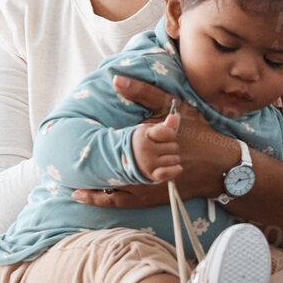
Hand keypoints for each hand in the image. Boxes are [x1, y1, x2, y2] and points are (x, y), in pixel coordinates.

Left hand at [72, 75, 238, 207]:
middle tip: (61, 172)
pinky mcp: (152, 197)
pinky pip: (123, 204)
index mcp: (144, 146)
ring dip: (92, 192)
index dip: (86, 151)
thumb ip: (144, 93)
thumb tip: (117, 78)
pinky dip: (106, 201)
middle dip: (84, 174)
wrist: (221, 165)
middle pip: (106, 175)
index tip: (67, 149)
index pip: (108, 150)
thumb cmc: (198, 133)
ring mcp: (147, 188)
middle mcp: (143, 171)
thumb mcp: (173, 107)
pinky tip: (92, 197)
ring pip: (111, 195)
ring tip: (72, 188)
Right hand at [131, 110, 181, 182]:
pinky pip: (169, 172)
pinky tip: (176, 167)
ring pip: (175, 159)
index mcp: (144, 136)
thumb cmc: (144, 142)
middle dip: (171, 147)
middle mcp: (145, 149)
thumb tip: (174, 117)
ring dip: (173, 159)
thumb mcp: (150, 131)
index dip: (170, 134)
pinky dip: (175, 170)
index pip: (168, 132)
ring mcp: (148, 163)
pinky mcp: (152, 174)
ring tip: (162, 157)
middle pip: (174, 147)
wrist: (128, 159)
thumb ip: (164, 126)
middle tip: (161, 148)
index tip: (165, 135)